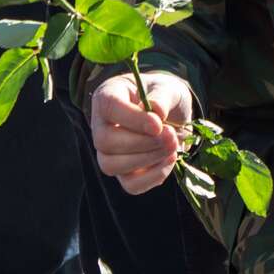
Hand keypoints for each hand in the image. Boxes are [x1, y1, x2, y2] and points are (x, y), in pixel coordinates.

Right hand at [90, 71, 194, 194]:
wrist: (173, 114)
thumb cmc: (165, 96)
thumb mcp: (168, 87)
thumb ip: (162, 96)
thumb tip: (157, 112)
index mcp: (107, 96)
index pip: (108, 107)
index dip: (132, 119)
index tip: (158, 124)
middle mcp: (101, 126)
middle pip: (106, 142)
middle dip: (143, 143)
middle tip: (171, 136)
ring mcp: (108, 152)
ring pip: (112, 165)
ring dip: (148, 159)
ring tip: (173, 146)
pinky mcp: (124, 172)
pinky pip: (131, 185)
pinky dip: (154, 176)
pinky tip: (170, 159)